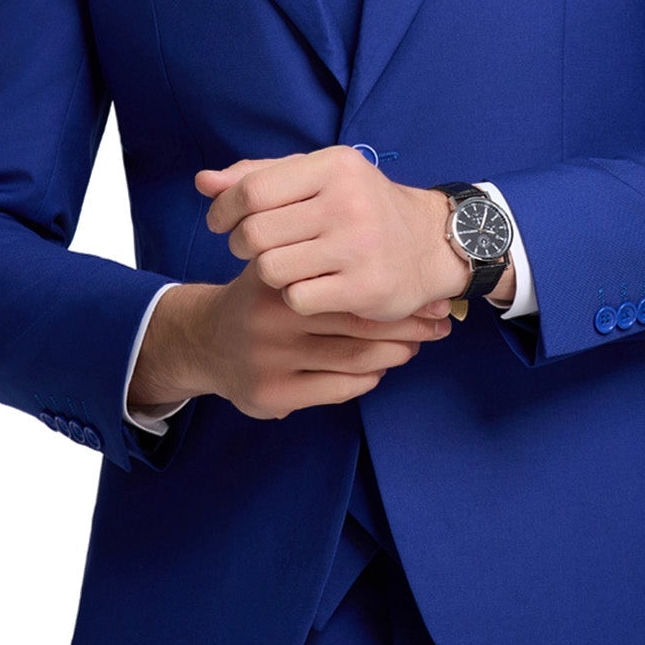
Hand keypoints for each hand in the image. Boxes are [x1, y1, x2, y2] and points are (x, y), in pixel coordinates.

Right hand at [165, 259, 452, 421]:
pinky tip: (380, 366)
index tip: (431, 294)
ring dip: (396, 352)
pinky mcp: (272, 394)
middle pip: (360, 322)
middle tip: (439, 322)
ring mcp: (271, 359)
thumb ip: (324, 250)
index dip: (398, 292)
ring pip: (355, 358)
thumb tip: (404, 260)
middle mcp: (273, 317)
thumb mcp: (278, 259)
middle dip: (409, 324)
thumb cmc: (262, 296)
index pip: (352, 282)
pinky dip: (369, 377)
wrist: (205, 341)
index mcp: (278, 275)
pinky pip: (338, 388)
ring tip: (416, 344)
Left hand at [198, 145, 467, 321]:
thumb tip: (202, 182)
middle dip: (243, 245)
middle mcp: (348, 201)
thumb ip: (258, 176)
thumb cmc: (360, 207)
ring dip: (268, 273)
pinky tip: (310, 287)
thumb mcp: (316, 178)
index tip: (222, 223)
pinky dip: (294, 297)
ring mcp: (360, 246)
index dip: (224, 210)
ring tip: (285, 267)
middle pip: (256, 233)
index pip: (252, 190)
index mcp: (334, 166)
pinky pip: (297, 299)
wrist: (429, 244)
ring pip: (271, 269)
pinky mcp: (366, 288)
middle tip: (256, 249)